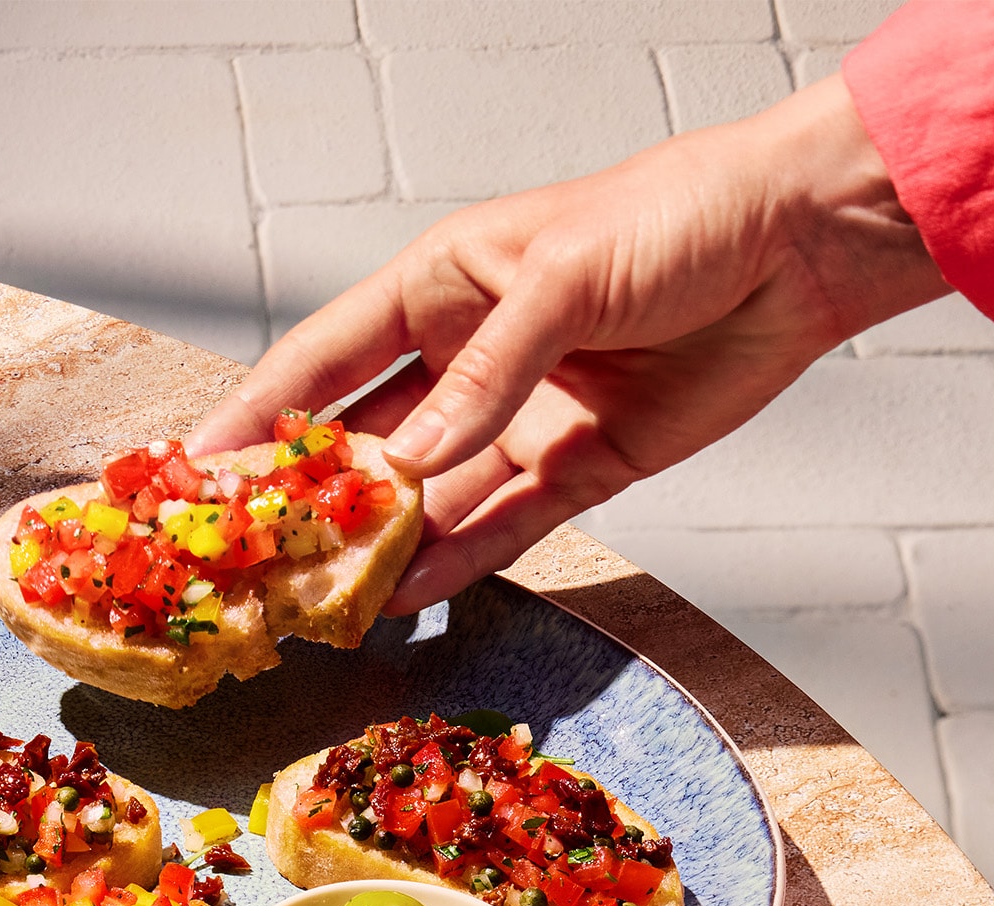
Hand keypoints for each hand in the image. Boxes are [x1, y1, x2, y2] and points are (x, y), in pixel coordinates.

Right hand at [186, 76, 950, 613]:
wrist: (798, 247)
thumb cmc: (676, 218)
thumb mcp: (562, 279)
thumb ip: (485, 377)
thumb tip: (407, 466)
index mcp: (440, 287)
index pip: (323, 360)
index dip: (258, 415)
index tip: (196, 470)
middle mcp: (467, 358)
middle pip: (366, 441)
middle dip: (310, 499)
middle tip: (251, 557)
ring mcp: (520, 419)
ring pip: (430, 497)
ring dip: (380, 546)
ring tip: (320, 600)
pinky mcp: (579, 466)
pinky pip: (504, 524)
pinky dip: (459, 560)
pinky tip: (407, 594)